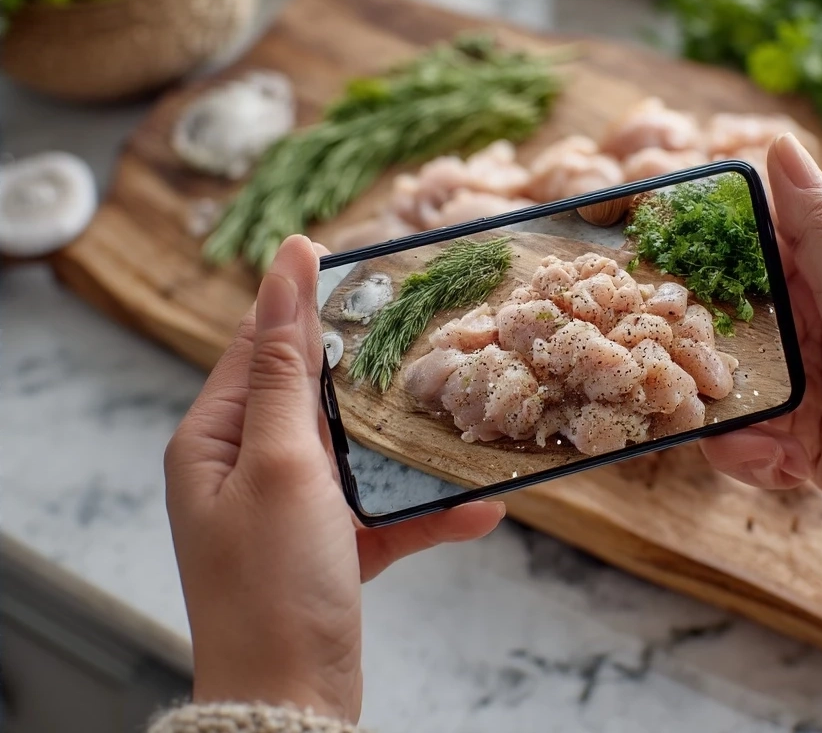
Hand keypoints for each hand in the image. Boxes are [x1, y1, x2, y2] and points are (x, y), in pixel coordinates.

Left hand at [164, 235, 503, 720]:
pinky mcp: (330, 549)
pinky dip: (426, 511)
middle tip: (434, 326)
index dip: (308, 299)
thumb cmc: (273, 584)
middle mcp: (247, 468)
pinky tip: (480, 507)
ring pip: (359, 451)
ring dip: (410, 443)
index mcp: (215, 439)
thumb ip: (288, 365)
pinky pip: (384, 513)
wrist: (290, 705)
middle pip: (316, 394)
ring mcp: (290, 511)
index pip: (261, 343)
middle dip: (373, 368)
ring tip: (463, 411)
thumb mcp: (282, 462)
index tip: (367, 260)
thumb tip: (286, 263)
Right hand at [703, 135, 821, 612]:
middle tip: (684, 368)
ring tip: (764, 442)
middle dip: (702, 347)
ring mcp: (802, 386)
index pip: (761, 242)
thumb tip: (782, 144)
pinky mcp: (793, 440)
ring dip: (729, 418)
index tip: (657, 251)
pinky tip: (780, 469)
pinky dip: (748, 456)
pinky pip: (738, 437)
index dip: (708, 242)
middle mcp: (814, 329)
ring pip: (724, 383)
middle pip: (726, 318)